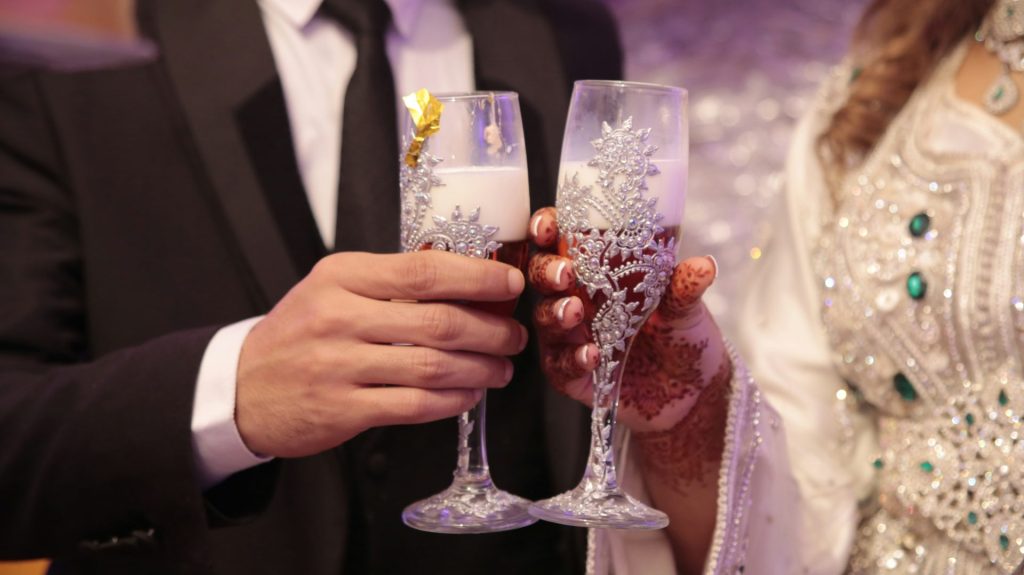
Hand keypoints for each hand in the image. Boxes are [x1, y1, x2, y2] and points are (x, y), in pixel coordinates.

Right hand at [235, 250, 527, 457]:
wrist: (241, 387)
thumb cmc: (300, 333)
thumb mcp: (334, 289)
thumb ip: (391, 284)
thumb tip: (469, 285)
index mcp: (342, 276)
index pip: (425, 270)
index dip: (478, 277)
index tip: (510, 284)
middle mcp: (339, 317)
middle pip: (439, 322)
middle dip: (491, 331)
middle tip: (514, 336)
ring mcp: (339, 365)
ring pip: (433, 367)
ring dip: (480, 369)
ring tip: (500, 369)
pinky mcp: (342, 409)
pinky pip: (414, 405)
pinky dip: (452, 401)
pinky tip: (468, 395)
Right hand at [527, 207, 729, 433]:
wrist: (695, 394)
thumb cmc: (685, 339)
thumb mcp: (687, 309)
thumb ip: (685, 288)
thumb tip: (703, 265)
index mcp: (599, 273)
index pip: (560, 243)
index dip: (546, 230)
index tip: (549, 226)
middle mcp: (579, 301)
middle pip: (542, 278)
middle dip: (546, 272)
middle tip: (565, 274)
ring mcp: (573, 338)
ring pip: (543, 320)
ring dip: (554, 313)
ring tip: (575, 312)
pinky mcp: (575, 376)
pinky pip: (560, 366)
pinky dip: (572, 359)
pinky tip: (591, 355)